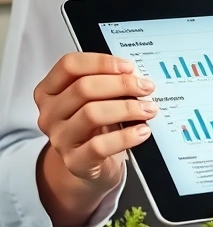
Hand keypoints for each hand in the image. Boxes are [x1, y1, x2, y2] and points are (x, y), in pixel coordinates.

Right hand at [34, 53, 157, 191]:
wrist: (88, 164)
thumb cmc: (94, 126)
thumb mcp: (94, 100)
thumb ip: (105, 84)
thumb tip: (135, 75)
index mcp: (50, 91)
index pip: (69, 65)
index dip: (101, 62)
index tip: (128, 67)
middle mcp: (50, 113)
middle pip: (83, 88)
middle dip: (121, 84)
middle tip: (146, 87)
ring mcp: (60, 138)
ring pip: (92, 114)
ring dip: (127, 108)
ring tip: (149, 109)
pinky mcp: (74, 161)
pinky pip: (100, 146)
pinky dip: (126, 136)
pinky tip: (143, 131)